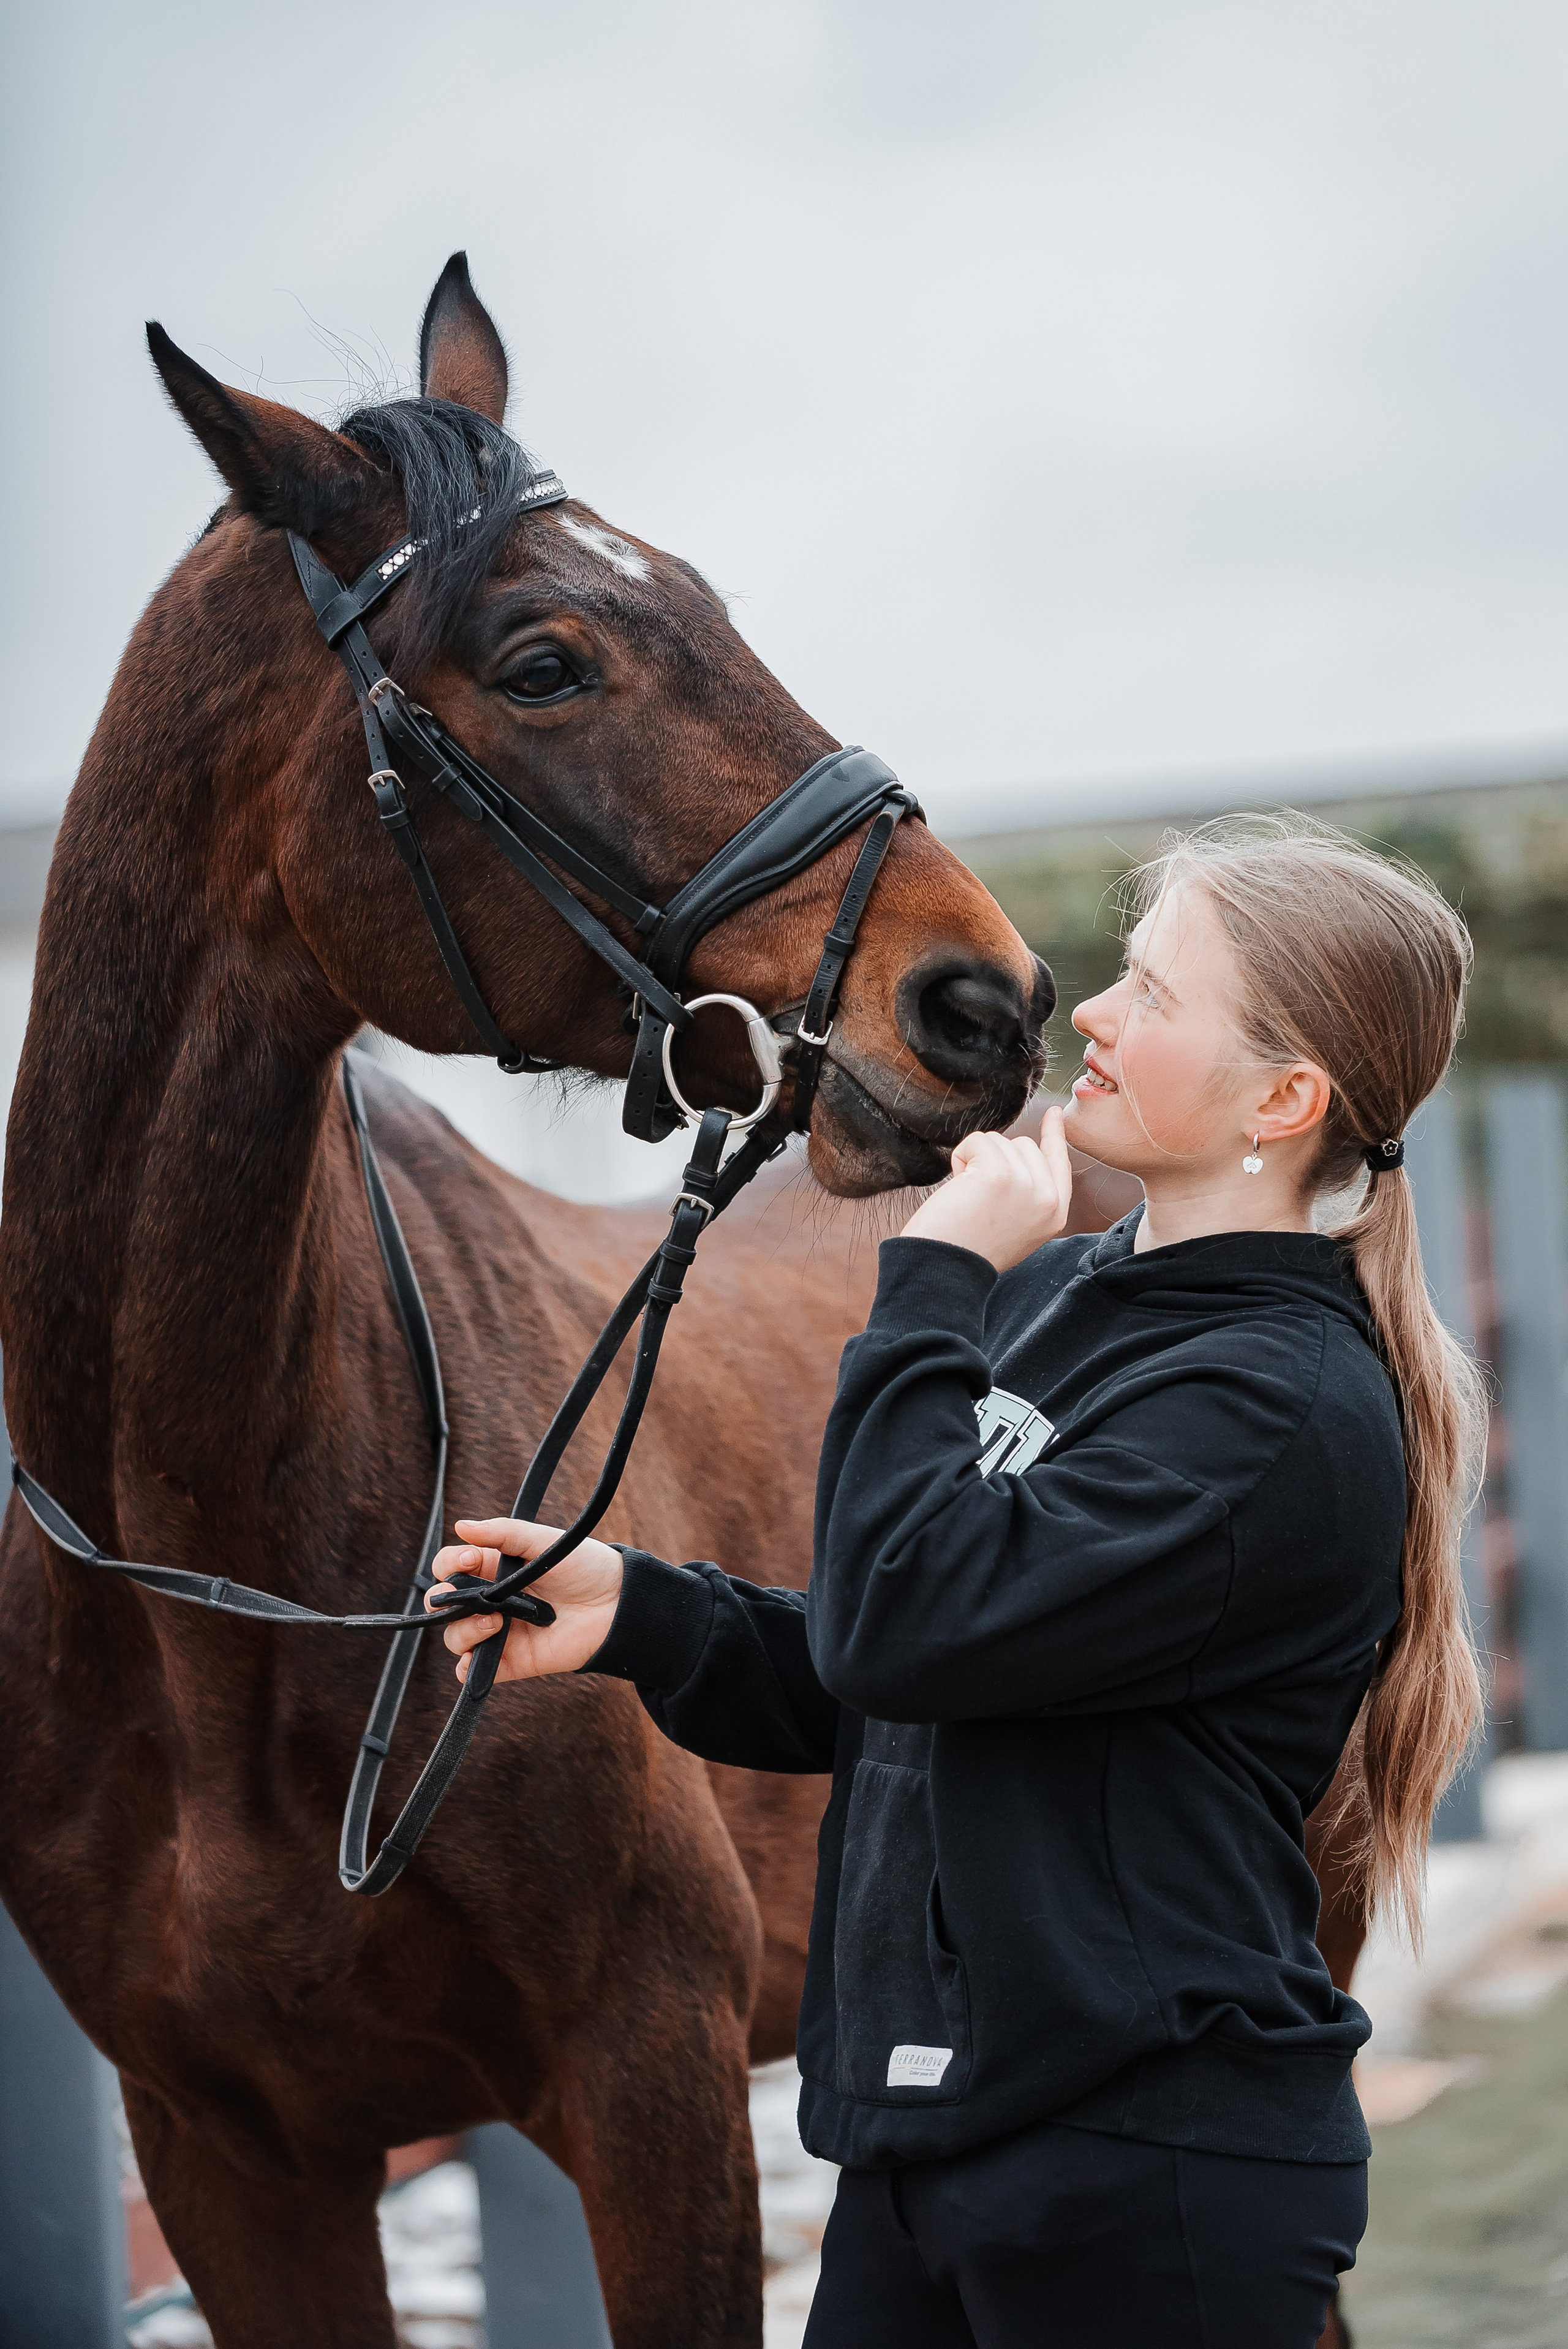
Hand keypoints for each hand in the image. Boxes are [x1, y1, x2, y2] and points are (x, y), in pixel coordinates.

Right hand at [424, 1517, 623, 1685]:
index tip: (469, 1560)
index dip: (449, 1563)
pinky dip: (467, 1668)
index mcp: (493, 1568)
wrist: (617, 1604)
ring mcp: (498, 1632)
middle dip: (441, 1601)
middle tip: (460, 1597)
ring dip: (462, 1631)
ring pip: (454, 1638)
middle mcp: (490, 1601)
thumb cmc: (584, 1566)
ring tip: (495, 1623)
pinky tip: (479, 1656)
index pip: (450, 1566)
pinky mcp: (510, 1660)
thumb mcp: (543, 1541)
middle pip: (442, 1605)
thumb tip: (461, 1526)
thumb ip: (503, 1533)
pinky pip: (472, 1671)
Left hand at [900, 1107, 1072, 1270]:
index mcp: (1055, 1215)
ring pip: (1000, 1141)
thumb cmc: (966, 1249)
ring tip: (968, 1197)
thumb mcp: (1015, 1225)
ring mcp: (1027, 1185)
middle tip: (978, 1198)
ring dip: (975, 1161)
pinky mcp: (1000, 1174)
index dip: (1054, 1136)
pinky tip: (958, 1188)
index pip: (1059, 1163)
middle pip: (1024, 1146)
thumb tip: (1020, 1154)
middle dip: (995, 1160)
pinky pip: (978, 1141)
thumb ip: (1028, 1194)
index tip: (1055, 1113)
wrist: (943, 1271)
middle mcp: (1048, 1200)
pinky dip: (961, 1157)